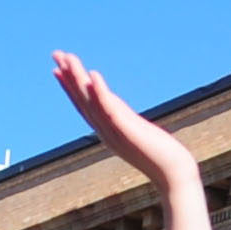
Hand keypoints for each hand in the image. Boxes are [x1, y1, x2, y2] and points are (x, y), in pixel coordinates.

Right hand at [50, 51, 208, 229]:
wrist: (174, 175)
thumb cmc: (163, 159)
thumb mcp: (140, 139)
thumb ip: (130, 129)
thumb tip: (128, 123)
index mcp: (107, 132)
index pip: (84, 107)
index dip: (70, 88)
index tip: (58, 70)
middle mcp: (105, 131)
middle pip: (82, 100)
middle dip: (68, 77)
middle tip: (56, 54)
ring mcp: (114, 132)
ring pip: (90, 102)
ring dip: (78, 79)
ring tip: (68, 58)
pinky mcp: (127, 131)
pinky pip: (110, 109)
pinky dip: (100, 92)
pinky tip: (94, 75)